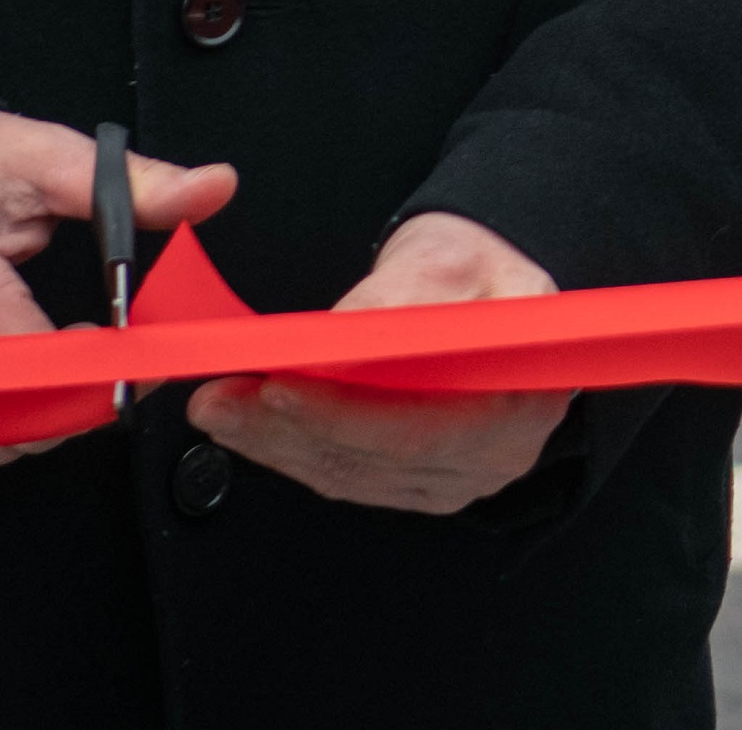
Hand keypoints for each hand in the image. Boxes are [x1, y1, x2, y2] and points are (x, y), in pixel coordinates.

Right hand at [0, 113, 238, 469]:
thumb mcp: (41, 156)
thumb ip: (133, 182)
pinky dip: (2, 423)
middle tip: (123, 360)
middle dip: (87, 401)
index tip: (145, 350)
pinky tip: (28, 382)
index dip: (107, 369)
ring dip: (47, 418)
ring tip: (75, 363)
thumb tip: (209, 189)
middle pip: (18, 420)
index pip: (41, 365)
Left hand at [187, 211, 569, 514]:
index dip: (343, 413)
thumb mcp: (449, 259)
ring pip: (349, 473)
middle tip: (219, 398)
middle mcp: (495, 453)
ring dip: (274, 443)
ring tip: (219, 407)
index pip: (421, 425)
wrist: (481, 286)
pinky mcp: (415, 482)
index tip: (277, 384)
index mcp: (523, 395)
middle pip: (374, 458)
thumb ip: (402, 297)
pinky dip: (291, 451)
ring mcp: (454, 476)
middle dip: (286, 429)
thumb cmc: (476, 269)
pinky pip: (345, 477)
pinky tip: (251, 427)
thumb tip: (342, 334)